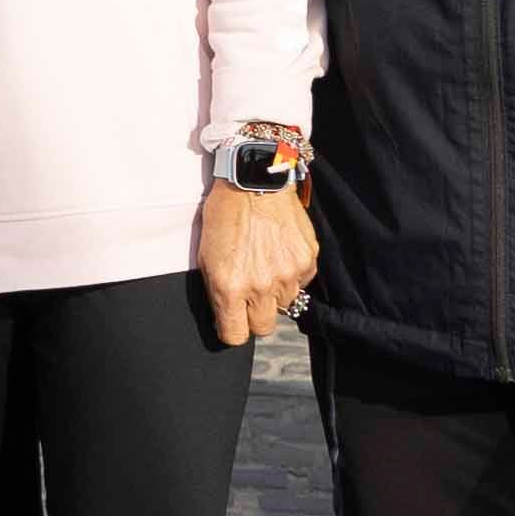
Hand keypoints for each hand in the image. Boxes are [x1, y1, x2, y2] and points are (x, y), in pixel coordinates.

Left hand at [195, 174, 315, 347]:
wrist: (254, 179)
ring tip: (264, 263)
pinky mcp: (307, 260)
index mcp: (230, 287)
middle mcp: (261, 286)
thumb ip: (218, 292)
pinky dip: (291, 272)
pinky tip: (279, 251)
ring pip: (284, 304)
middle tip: (249, 294)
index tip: (231, 320)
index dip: (231, 329)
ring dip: (275, 292)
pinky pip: (301, 281)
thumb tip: (226, 317)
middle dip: (254, 316)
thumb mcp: (207, 256)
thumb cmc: (224, 214)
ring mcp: (288, 273)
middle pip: (263, 327)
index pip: (235, 336)